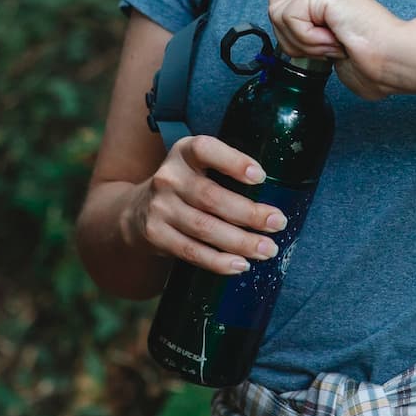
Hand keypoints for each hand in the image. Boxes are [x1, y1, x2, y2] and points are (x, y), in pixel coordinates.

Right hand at [122, 135, 287, 274]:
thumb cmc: (186, 187)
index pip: (206, 150)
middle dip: (249, 213)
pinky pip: (191, 251)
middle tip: (278, 223)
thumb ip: (226, 173)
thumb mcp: (198, 167)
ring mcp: (159, 207)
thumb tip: (275, 198)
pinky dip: (218, 261)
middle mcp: (168, 177)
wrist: (136, 211)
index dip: (233, 162)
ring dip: (240, 242)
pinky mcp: (155, 234)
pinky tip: (240, 265)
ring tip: (267, 249)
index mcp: (184, 153)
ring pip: (204, 228)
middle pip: (211, 197)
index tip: (261, 176)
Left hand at [268, 0, 405, 99]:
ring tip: (331, 46)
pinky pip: (290, 16)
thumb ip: (313, 43)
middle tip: (321, 48)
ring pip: (277, 11)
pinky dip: (308, 38)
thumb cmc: (376, 65)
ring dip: (302, 41)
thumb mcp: (334, 55)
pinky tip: (334, 42)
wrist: (395, 61)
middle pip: (274, 4)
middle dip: (289, 37)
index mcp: (330, 3)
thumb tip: (294, 50)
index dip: (289, 28)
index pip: (285, 0)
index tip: (316, 48)